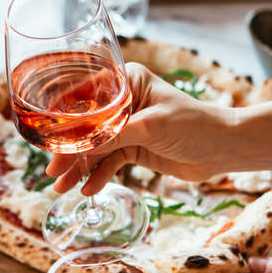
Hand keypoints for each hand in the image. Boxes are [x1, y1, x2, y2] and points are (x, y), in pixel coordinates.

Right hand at [46, 62, 234, 195]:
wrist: (225, 149)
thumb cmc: (194, 125)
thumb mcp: (150, 127)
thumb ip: (113, 136)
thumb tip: (78, 147)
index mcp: (126, 82)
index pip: (85, 95)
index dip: (63, 115)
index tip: (46, 134)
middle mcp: (123, 102)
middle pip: (86, 126)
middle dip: (68, 149)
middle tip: (52, 170)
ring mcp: (128, 126)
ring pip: (94, 147)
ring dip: (79, 167)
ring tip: (61, 187)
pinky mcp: (134, 148)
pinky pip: (109, 162)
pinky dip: (98, 176)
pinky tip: (88, 190)